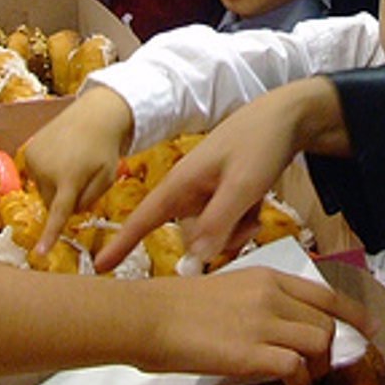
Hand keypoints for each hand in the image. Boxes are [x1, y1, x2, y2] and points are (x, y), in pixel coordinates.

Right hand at [25, 86, 133, 255]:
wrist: (94, 115)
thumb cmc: (104, 150)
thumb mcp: (106, 178)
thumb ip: (87, 200)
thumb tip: (66, 211)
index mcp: (70, 178)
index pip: (59, 213)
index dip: (49, 236)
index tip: (39, 254)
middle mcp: (47, 170)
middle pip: (53, 205)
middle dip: (65, 201)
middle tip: (81, 179)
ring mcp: (34, 160)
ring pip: (43, 192)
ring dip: (55, 187)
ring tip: (72, 165)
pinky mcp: (28, 152)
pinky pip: (36, 177)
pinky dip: (47, 175)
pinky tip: (60, 158)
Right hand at [93, 78, 344, 272]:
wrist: (286, 117)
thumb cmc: (258, 143)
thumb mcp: (242, 185)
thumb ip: (218, 222)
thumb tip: (194, 259)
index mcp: (180, 184)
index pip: (143, 218)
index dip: (121, 244)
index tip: (98, 268)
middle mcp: (187, 192)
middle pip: (189, 237)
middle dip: (218, 238)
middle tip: (249, 221)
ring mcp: (205, 195)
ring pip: (211, 235)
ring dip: (235, 231)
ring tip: (256, 209)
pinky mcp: (221, 197)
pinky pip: (225, 226)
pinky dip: (243, 222)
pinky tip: (258, 206)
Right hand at [138, 267, 374, 384]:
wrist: (147, 316)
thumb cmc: (174, 306)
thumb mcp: (226, 289)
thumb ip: (256, 303)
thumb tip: (273, 327)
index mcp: (265, 277)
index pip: (324, 294)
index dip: (352, 313)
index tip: (368, 327)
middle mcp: (271, 296)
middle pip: (326, 322)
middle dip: (331, 348)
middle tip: (321, 366)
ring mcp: (263, 323)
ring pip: (318, 342)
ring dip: (317, 365)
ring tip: (302, 379)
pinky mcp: (252, 353)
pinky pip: (295, 367)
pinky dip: (298, 380)